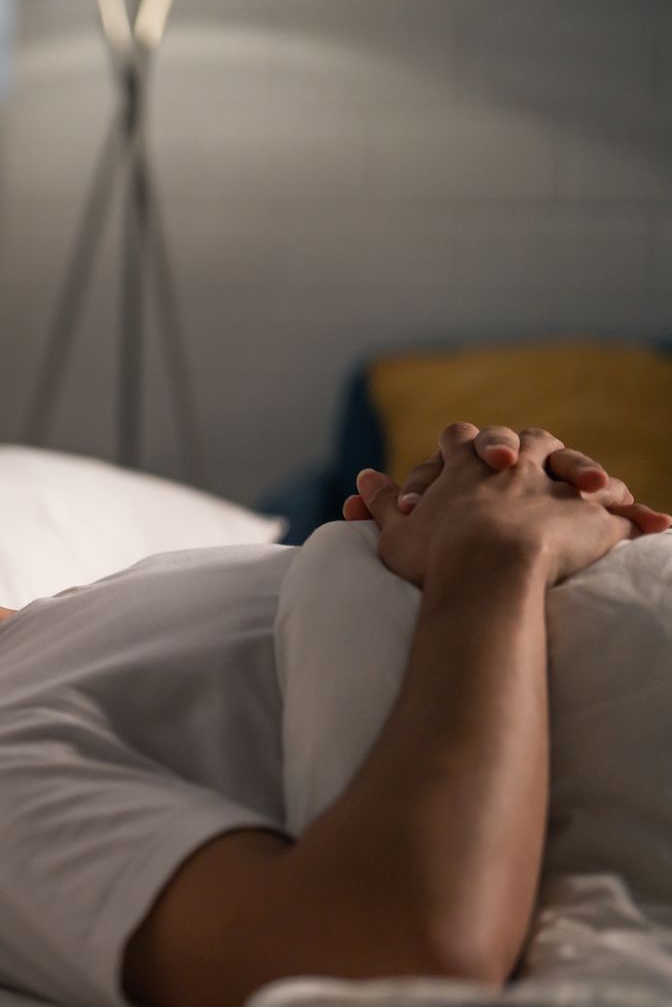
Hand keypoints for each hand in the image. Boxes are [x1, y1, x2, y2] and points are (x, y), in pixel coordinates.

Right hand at [352, 424, 640, 587]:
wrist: (488, 570)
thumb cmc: (436, 554)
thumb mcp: (396, 529)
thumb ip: (381, 501)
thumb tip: (363, 477)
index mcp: (465, 464)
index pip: (459, 437)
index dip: (458, 444)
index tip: (456, 451)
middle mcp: (515, 463)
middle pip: (525, 438)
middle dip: (524, 447)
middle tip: (520, 465)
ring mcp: (555, 484)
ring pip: (573, 463)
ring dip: (582, 471)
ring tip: (593, 486)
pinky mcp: (592, 514)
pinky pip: (617, 510)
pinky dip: (631, 515)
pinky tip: (648, 523)